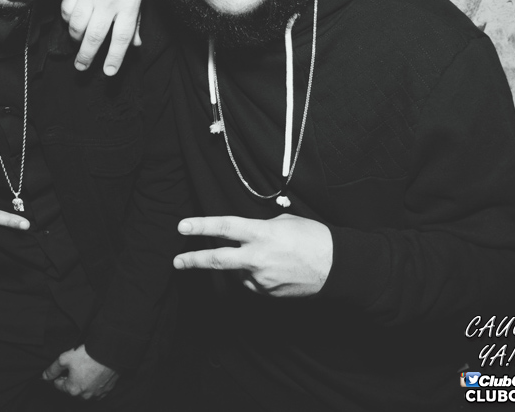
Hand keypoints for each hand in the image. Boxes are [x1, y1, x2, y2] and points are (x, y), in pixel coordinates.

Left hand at [42, 344, 118, 399]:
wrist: (110, 352)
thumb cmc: (88, 355)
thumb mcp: (65, 358)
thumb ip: (52, 369)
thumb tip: (44, 376)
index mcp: (72, 390)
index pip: (58, 385)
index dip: (60, 374)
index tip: (66, 366)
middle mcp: (84, 396)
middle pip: (71, 389)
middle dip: (71, 379)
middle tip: (77, 366)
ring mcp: (96, 395)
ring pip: (83, 391)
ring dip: (82, 383)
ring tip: (86, 368)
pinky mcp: (106, 391)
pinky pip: (95, 390)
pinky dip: (94, 384)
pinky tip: (95, 373)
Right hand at [62, 0, 144, 75]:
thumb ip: (136, 22)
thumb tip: (135, 45)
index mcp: (128, 5)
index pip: (122, 37)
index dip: (115, 57)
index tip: (109, 71)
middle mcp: (108, 2)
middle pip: (95, 36)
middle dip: (87, 56)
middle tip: (82, 67)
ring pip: (77, 25)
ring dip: (76, 39)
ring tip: (78, 44)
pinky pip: (66, 10)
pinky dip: (67, 20)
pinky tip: (72, 23)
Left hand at [173, 214, 333, 296]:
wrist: (336, 267)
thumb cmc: (313, 238)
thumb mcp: (284, 222)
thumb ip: (260, 228)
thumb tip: (247, 235)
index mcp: (261, 233)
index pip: (224, 228)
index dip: (201, 227)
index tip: (182, 227)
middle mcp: (257, 257)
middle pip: (217, 260)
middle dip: (194, 260)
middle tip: (178, 261)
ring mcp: (261, 278)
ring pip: (238, 271)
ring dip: (241, 265)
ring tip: (267, 257)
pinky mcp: (266, 293)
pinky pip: (252, 282)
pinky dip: (255, 275)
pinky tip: (273, 269)